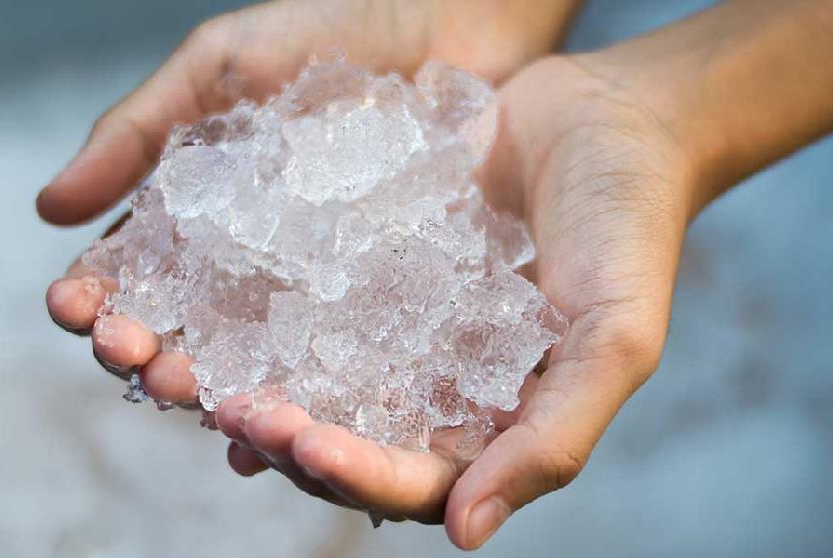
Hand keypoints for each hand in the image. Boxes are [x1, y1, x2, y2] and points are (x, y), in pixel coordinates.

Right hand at [43, 0, 578, 380]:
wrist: (452, 19)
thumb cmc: (333, 25)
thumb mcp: (222, 64)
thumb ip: (139, 130)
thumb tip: (47, 209)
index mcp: (200, 211)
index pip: (132, 269)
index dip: (97, 296)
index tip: (73, 310)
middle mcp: (252, 259)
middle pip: (188, 327)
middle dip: (154, 353)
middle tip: (143, 367)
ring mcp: (318, 281)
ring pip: (257, 354)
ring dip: (221, 385)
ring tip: (203, 395)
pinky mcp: (384, 293)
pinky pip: (344, 351)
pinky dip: (314, 389)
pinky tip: (292, 416)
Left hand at [211, 55, 692, 546]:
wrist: (607, 115)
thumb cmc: (630, 227)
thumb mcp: (616, 338)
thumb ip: (554, 439)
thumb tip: (468, 535)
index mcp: (496, 423)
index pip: (418, 480)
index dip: (359, 473)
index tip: (305, 443)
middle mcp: (441, 385)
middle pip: (354, 439)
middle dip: (293, 438)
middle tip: (237, 412)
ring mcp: (403, 325)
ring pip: (320, 379)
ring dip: (264, 386)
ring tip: (203, 379)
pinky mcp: (373, 265)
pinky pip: (314, 300)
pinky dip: (266, 315)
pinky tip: (218, 311)